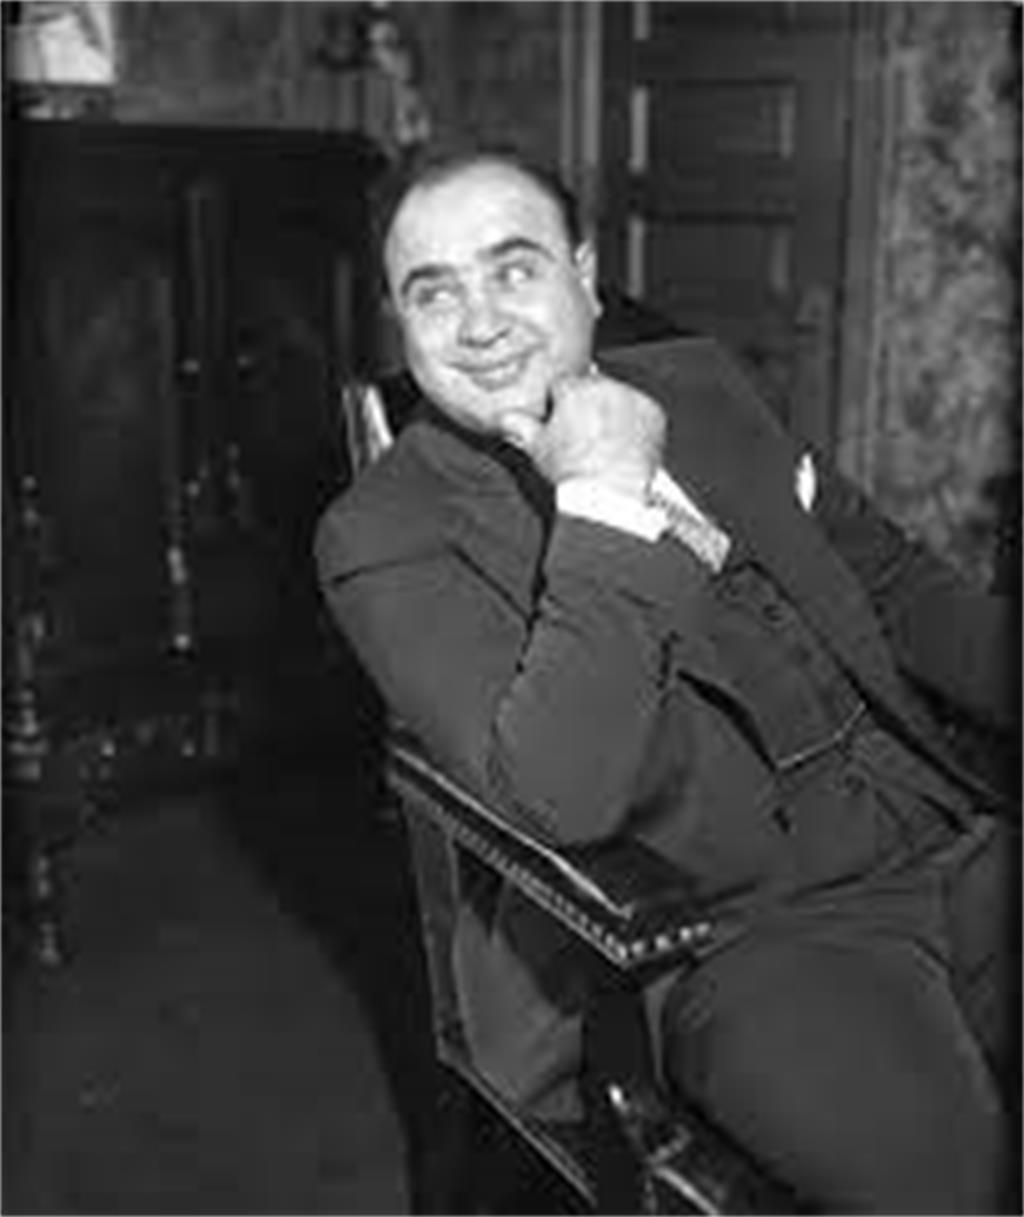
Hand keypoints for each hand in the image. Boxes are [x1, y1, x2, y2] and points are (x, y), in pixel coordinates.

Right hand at [503, 370, 665, 500]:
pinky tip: (622, 445)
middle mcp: (606, 387)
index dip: (560, 404)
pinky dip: (635, 424)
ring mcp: (632, 398)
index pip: (562, 383)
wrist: (610, 495)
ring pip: (617, 397)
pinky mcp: (653, 413)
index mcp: (574, 389)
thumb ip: (519, 426)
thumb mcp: (537, 450)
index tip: (562, 421)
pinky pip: (641, 412)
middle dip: (587, 406)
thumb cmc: (574, 474)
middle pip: (592, 387)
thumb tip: (506, 418)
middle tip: (583, 437)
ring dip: (612, 412)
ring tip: (603, 445)